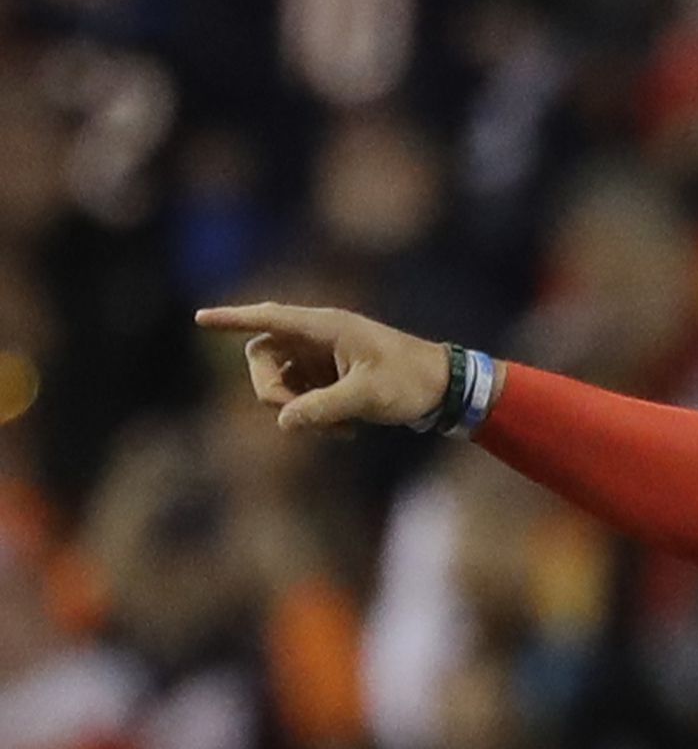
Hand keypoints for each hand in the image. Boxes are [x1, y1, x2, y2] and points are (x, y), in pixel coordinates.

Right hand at [194, 303, 451, 430]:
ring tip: (339, 429)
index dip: (233, 319)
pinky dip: (313, 413)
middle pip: (261, 354)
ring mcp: (321, 355)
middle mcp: (318, 336)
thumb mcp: (367, 396)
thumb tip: (284, 421)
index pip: (269, 318)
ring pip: (280, 379)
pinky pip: (301, 394)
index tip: (200, 319)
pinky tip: (347, 430)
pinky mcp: (329, 375)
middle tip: (296, 416)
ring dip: (297, 408)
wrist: (446, 388)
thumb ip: (323, 408)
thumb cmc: (411, 381)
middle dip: (270, 389)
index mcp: (326, 326)